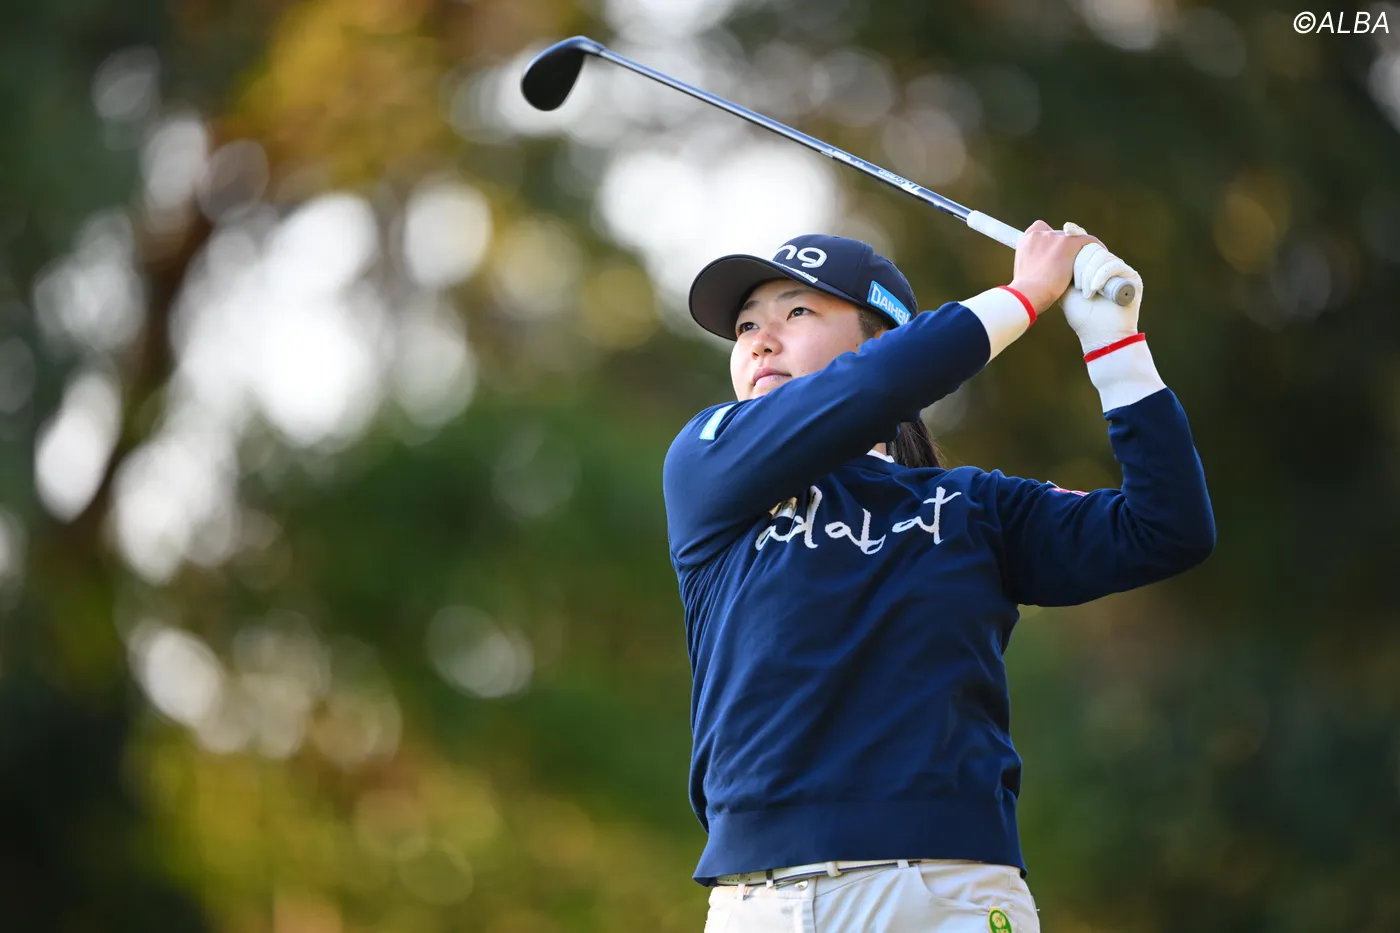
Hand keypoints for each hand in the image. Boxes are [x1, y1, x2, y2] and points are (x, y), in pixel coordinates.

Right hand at [1007, 219, 1097, 315]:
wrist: (1029, 294)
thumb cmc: (1027, 292)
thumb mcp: (1024, 273)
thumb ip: (1033, 265)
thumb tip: (1044, 273)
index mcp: (1026, 240)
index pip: (1040, 229)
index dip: (1050, 239)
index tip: (1054, 250)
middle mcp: (1039, 235)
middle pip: (1060, 235)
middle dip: (1064, 248)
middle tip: (1070, 264)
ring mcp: (1054, 238)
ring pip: (1073, 238)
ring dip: (1077, 250)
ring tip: (1082, 263)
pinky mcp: (1067, 244)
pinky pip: (1087, 240)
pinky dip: (1095, 245)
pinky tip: (1101, 253)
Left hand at [1057, 222, 1143, 353]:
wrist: (1097, 334)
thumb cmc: (1080, 314)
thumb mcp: (1064, 287)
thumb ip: (1059, 267)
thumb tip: (1044, 244)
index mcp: (1091, 265)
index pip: (1084, 242)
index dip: (1076, 234)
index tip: (1066, 230)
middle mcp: (1106, 264)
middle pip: (1091, 247)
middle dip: (1079, 262)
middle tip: (1075, 283)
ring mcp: (1119, 270)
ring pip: (1100, 256)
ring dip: (1088, 274)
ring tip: (1084, 292)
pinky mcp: (1131, 277)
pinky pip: (1113, 265)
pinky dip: (1100, 276)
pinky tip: (1092, 290)